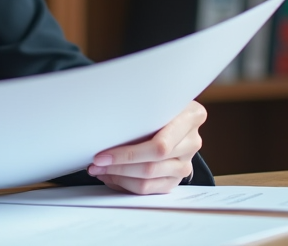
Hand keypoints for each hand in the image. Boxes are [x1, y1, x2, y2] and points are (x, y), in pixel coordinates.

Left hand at [86, 100, 205, 193]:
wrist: (170, 113)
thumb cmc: (155, 103)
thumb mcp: (152, 98)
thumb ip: (138, 108)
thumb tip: (101, 122)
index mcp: (191, 117)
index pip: (159, 146)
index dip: (127, 153)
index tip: (102, 154)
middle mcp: (192, 142)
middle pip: (152, 164)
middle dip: (118, 165)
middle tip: (96, 163)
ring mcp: (185, 163)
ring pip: (148, 179)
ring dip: (118, 176)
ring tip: (99, 169)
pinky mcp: (175, 179)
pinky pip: (149, 189)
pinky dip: (125, 184)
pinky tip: (111, 176)